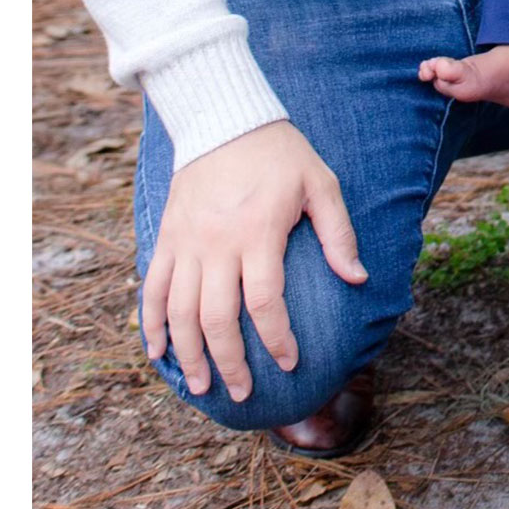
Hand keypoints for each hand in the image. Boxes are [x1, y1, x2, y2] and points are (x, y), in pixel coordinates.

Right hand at [144, 119, 363, 404]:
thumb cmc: (278, 152)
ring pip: (179, 310)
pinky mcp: (166, 237)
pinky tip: (157, 352)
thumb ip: (337, 233)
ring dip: (188, 353)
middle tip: (241, 392)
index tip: (288, 362)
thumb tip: (357, 279)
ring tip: (200, 385)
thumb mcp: (320, 183)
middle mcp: (215, 243)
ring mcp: (185, 242)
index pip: (265, 301)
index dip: (276, 338)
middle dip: (229, 362)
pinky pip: (153, 286)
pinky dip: (151, 322)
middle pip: (215, 317)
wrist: (221, 117)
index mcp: (257, 232)